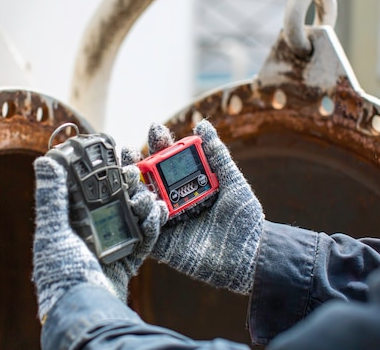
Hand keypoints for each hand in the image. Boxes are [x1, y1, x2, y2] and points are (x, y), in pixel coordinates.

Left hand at [32, 156, 167, 321]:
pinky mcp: (127, 261)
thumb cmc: (62, 275)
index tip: (112, 156)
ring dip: (141, 203)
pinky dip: (152, 225)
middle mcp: (89, 235)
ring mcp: (110, 248)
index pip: (85, 191)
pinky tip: (157, 211)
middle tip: (135, 172)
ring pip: (130, 218)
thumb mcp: (53, 232)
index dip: (99, 173)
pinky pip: (143, 239)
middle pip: (112, 202)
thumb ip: (51, 197)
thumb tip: (45, 161)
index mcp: (69, 225)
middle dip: (126, 186)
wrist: (85, 312)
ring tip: (148, 193)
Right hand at [123, 120, 263, 294]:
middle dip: (134, 163)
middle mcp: (173, 201)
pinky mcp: (162, 245)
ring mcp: (166, 223)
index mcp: (187, 184)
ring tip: (133, 174)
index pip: (168, 160)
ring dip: (133, 187)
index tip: (155, 129)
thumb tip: (204, 124)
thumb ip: (217, 155)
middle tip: (128, 150)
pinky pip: (146, 229)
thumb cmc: (245, 219)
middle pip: (147, 180)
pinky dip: (143, 216)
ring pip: (141, 202)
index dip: (159, 145)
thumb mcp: (233, 182)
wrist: (251, 256)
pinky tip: (147, 203)